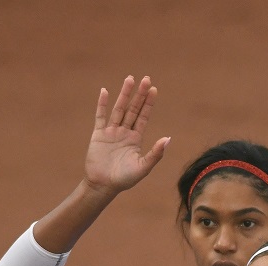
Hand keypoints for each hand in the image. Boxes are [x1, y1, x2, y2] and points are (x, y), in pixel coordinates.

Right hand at [83, 76, 169, 196]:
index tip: (154, 89)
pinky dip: (103, 104)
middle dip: (139, 94)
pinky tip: (106, 91)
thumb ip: (155, 154)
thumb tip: (168, 139)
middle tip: (146, 79)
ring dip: (124, 94)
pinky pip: (100, 116)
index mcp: (136, 139)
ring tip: (130, 79)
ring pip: (119, 109)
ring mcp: (111, 132)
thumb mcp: (143, 167)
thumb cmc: (125, 179)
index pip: (144, 117)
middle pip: (133, 109)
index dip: (149, 103)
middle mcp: (124, 132)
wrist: (104, 185)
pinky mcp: (98, 134)